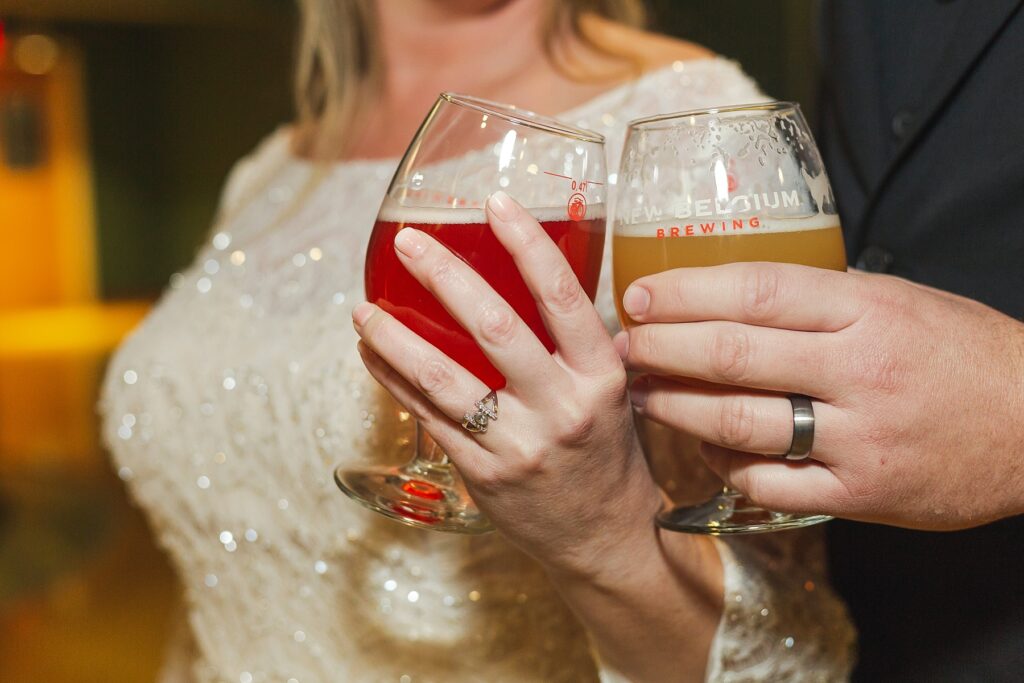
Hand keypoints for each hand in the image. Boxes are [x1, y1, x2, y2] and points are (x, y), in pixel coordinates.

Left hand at [352, 192, 664, 576]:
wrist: (604, 539)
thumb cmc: (606, 454)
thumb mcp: (610, 394)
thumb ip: (575, 346)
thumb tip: (530, 279)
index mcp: (600, 378)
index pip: (563, 298)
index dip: (528, 245)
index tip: (495, 203)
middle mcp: (561, 408)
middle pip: (496, 328)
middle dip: (444, 277)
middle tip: (408, 242)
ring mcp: (519, 445)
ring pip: (445, 379)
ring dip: (395, 338)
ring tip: (362, 309)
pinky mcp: (483, 475)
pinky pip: (430, 418)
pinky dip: (396, 382)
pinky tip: (372, 355)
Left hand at [615, 262, 1023, 529]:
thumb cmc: (959, 353)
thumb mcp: (897, 300)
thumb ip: (820, 298)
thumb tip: (728, 293)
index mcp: (867, 309)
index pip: (755, 291)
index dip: (685, 293)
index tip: (640, 296)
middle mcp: (859, 370)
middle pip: (733, 354)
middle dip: (662, 349)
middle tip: (624, 348)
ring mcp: (859, 437)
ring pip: (740, 421)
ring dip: (676, 408)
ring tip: (641, 395)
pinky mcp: (862, 492)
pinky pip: (769, 483)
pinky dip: (724, 465)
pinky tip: (702, 448)